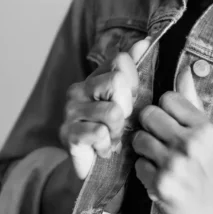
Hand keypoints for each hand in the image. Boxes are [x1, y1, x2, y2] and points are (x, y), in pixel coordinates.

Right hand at [60, 37, 150, 178]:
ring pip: (112, 111)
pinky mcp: (66, 134)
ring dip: (119, 130)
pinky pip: (99, 133)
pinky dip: (107, 145)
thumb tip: (146, 41)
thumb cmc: (121, 133)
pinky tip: (102, 149)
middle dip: (128, 107)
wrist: (99, 172)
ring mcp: (70, 110)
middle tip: (122, 123)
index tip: (132, 99)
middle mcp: (79, 88)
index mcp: (96, 77)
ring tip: (113, 138)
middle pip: (117, 81)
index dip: (134, 81)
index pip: (121, 60)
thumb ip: (139, 71)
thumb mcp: (135, 101)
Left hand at [132, 64, 212, 213]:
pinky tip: (159, 176)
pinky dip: (145, 171)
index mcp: (203, 127)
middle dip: (149, 125)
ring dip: (144, 148)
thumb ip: (192, 100)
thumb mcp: (208, 132)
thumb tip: (183, 69)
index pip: (167, 98)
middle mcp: (190, 143)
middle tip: (159, 138)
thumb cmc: (211, 167)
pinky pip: (138, 165)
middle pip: (148, 114)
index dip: (165, 108)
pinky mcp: (160, 186)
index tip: (171, 121)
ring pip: (138, 139)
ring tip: (158, 157)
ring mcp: (174, 165)